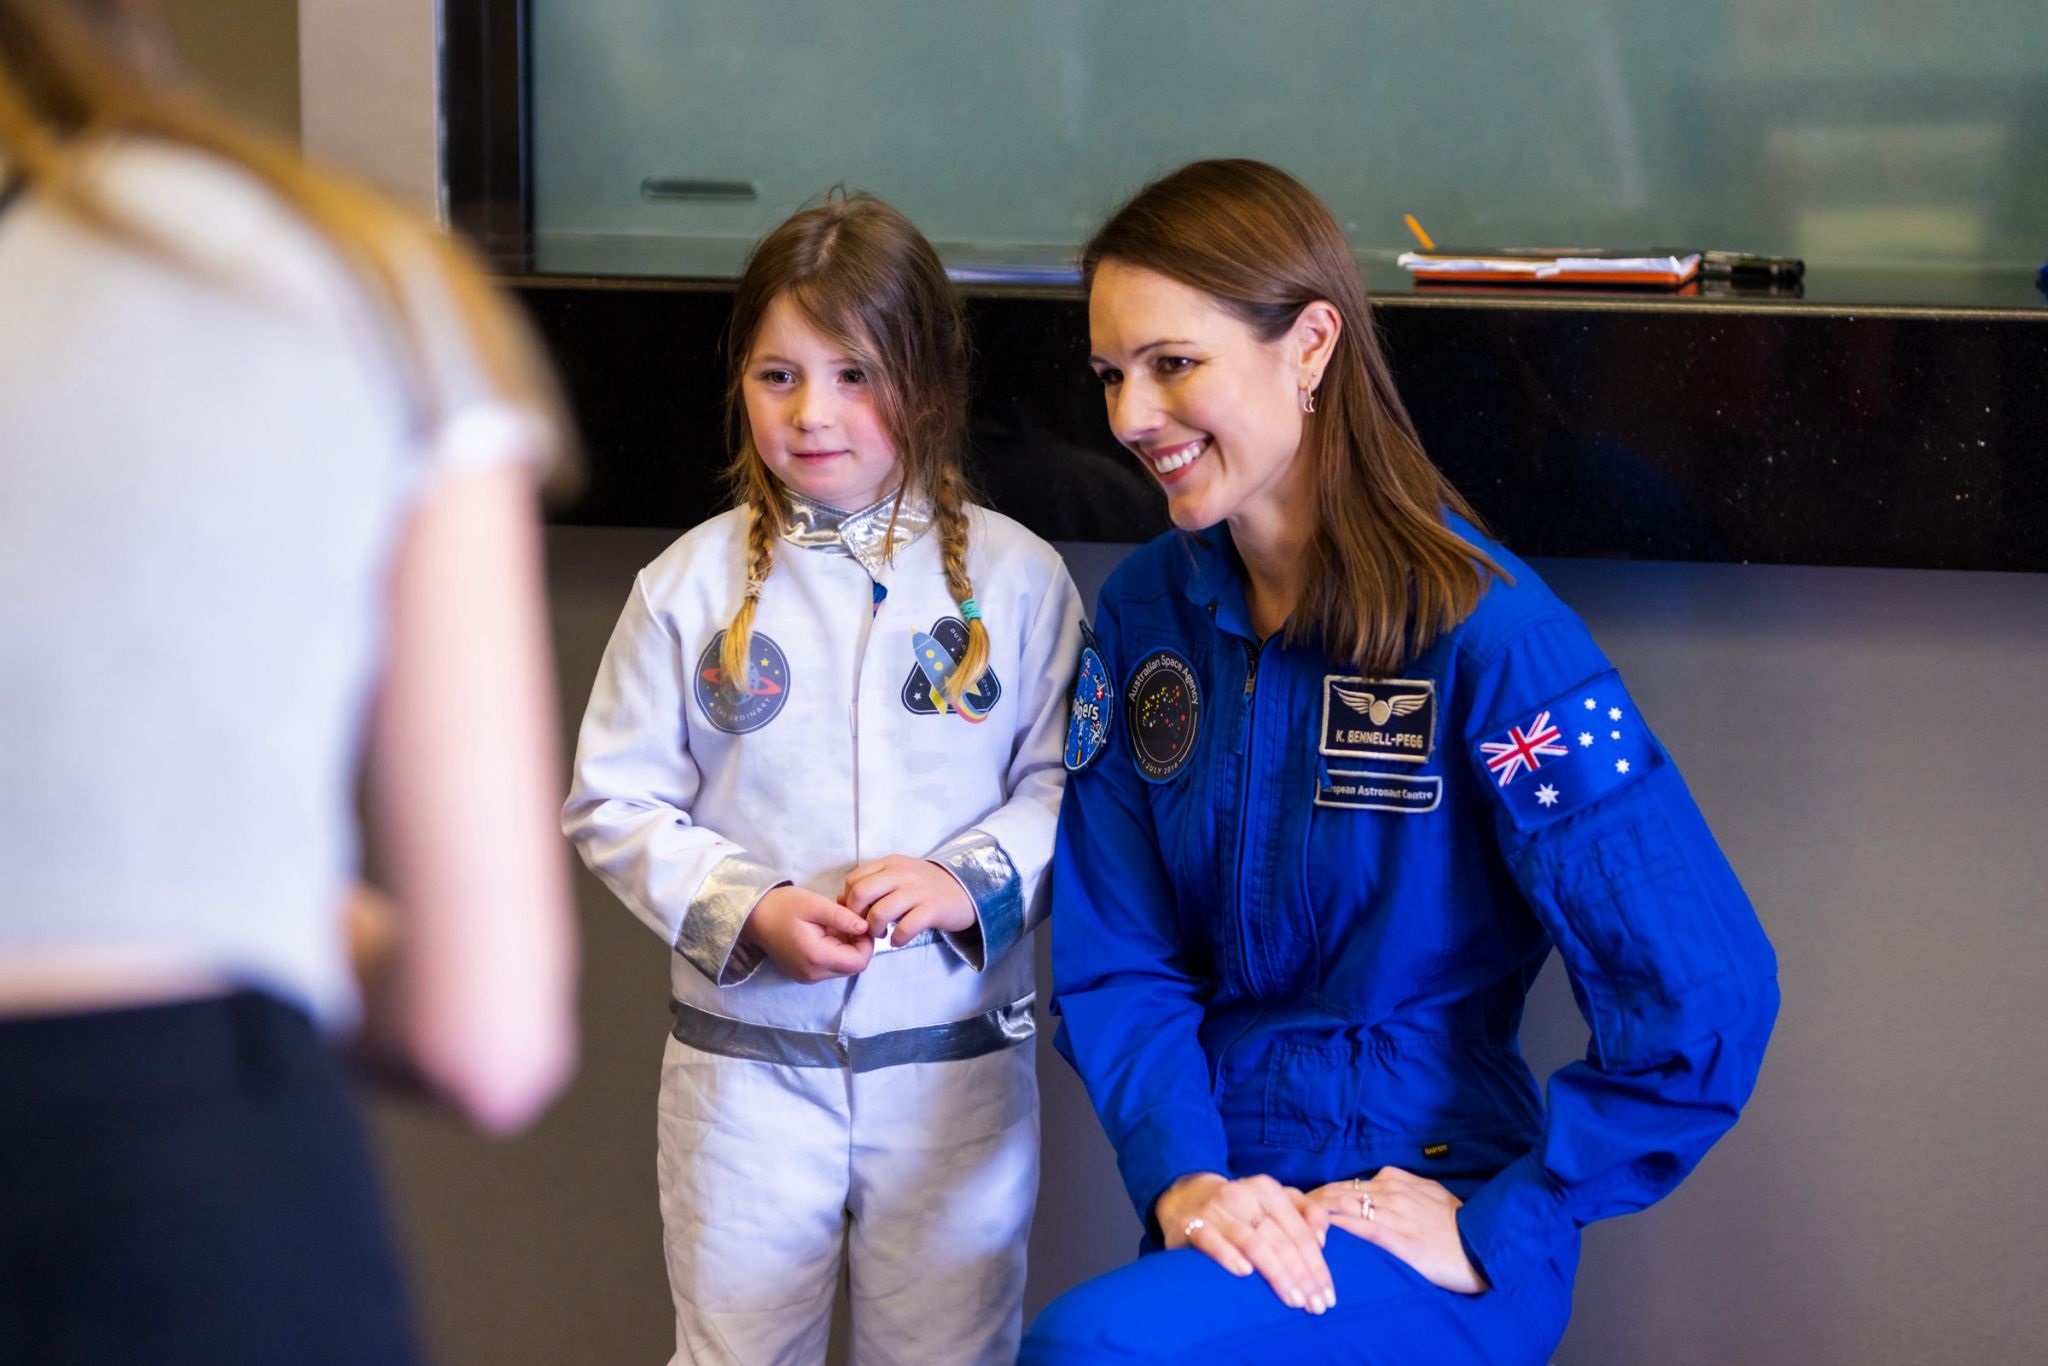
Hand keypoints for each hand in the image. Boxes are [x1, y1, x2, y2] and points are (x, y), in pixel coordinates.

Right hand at [739, 885, 874, 982]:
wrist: (753, 916)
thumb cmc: (782, 906)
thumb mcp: (814, 904)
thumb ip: (842, 917)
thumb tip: (865, 927)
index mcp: (817, 957)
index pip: (859, 962)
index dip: (867, 942)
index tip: (860, 921)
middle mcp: (813, 974)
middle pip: (853, 966)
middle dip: (858, 943)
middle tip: (850, 918)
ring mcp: (807, 976)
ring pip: (842, 966)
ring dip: (847, 946)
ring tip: (837, 921)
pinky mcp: (803, 973)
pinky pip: (830, 965)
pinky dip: (835, 949)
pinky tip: (828, 930)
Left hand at [840, 855, 975, 947]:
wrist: (966, 889)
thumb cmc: (925, 886)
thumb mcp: (898, 877)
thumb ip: (872, 884)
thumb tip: (840, 900)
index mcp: (890, 864)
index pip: (854, 879)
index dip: (848, 901)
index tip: (857, 914)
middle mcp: (901, 874)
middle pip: (861, 893)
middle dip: (856, 916)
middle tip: (864, 927)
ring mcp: (917, 891)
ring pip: (880, 912)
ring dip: (875, 929)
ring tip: (882, 934)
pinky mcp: (932, 909)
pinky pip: (905, 928)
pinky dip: (896, 939)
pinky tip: (898, 940)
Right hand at [1154, 1172, 1334, 1313]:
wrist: (1186, 1196)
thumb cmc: (1241, 1207)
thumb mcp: (1274, 1200)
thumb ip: (1305, 1212)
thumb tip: (1323, 1239)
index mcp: (1267, 1189)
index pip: (1300, 1230)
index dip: (1317, 1264)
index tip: (1328, 1294)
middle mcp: (1243, 1195)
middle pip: (1280, 1239)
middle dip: (1302, 1275)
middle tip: (1316, 1306)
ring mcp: (1216, 1210)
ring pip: (1253, 1243)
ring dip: (1277, 1273)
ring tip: (1294, 1300)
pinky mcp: (1192, 1225)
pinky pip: (1212, 1241)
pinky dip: (1229, 1256)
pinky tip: (1244, 1273)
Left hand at [1306, 1167, 1487, 1294]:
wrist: (1481, 1244)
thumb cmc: (1458, 1224)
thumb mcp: (1430, 1195)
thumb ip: (1403, 1189)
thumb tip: (1378, 1188)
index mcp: (1394, 1180)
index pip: (1345, 1184)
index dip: (1319, 1194)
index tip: (1299, 1204)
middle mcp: (1389, 1191)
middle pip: (1336, 1192)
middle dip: (1307, 1201)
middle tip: (1283, 1213)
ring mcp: (1392, 1213)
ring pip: (1342, 1206)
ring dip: (1313, 1213)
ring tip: (1290, 1223)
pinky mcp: (1397, 1237)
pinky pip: (1359, 1227)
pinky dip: (1335, 1227)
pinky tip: (1317, 1233)